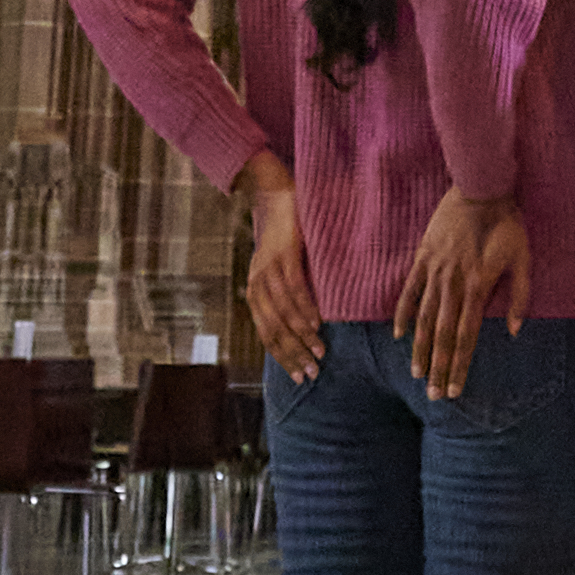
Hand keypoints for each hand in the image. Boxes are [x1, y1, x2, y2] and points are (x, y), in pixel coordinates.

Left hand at [237, 159, 325, 387]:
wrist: (277, 196)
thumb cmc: (284, 240)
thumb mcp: (279, 273)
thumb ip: (285, 298)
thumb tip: (304, 330)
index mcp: (254, 294)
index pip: (267, 336)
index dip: (283, 358)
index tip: (300, 378)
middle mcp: (256, 286)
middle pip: (273, 330)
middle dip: (293, 355)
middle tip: (312, 373)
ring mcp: (268, 270)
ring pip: (283, 313)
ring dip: (302, 336)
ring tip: (319, 352)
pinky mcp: (284, 255)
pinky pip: (293, 288)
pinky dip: (305, 309)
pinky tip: (317, 323)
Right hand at [401, 186, 529, 401]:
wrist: (481, 188)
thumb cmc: (507, 225)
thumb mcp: (523, 259)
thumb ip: (521, 297)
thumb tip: (514, 332)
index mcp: (478, 287)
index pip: (467, 336)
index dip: (460, 365)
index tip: (454, 389)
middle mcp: (453, 284)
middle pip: (444, 334)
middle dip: (439, 367)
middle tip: (434, 396)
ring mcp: (435, 271)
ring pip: (424, 318)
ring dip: (420, 348)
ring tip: (417, 374)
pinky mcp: (423, 257)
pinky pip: (410, 290)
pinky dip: (403, 313)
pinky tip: (399, 334)